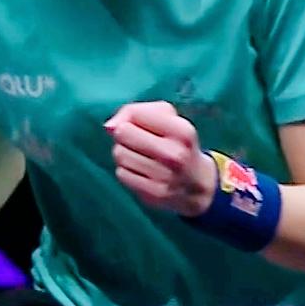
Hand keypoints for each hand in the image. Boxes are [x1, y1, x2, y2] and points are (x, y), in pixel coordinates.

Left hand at [106, 101, 216, 216]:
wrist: (195, 181)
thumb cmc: (174, 141)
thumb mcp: (166, 117)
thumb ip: (134, 112)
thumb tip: (109, 127)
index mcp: (182, 130)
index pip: (135, 114)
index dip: (132, 117)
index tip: (142, 124)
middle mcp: (176, 154)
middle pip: (122, 133)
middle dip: (124, 135)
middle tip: (137, 140)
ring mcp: (165, 176)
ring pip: (119, 154)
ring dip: (123, 153)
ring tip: (139, 155)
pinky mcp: (154, 194)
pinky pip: (121, 174)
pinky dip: (126, 170)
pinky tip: (140, 171)